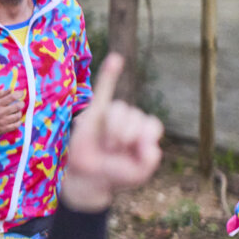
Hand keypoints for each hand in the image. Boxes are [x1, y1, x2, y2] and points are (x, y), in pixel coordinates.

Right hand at [0, 86, 23, 135]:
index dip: (19, 94)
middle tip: (20, 103)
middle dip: (21, 103)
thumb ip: (2, 94)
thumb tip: (11, 89)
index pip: (12, 97)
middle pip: (17, 106)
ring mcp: (2, 121)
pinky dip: (18, 121)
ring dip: (19, 113)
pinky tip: (16, 119)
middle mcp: (0, 112)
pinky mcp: (4, 129)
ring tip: (16, 112)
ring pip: (18, 116)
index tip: (21, 93)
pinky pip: (16, 125)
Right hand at [59, 53, 162, 212]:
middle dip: (123, 136)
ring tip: (104, 144)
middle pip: (134, 115)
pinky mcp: (93, 113)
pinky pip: (102, 89)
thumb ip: (150, 159)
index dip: (143, 139)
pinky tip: (116, 59)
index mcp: (145, 133)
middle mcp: (130, 120)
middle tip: (112, 151)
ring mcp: (112, 115)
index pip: (152, 124)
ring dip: (112, 129)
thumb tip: (146, 140)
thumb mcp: (139, 173)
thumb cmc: (114, 176)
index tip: (132, 154)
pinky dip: (109, 73)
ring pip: (118, 108)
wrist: (87, 179)